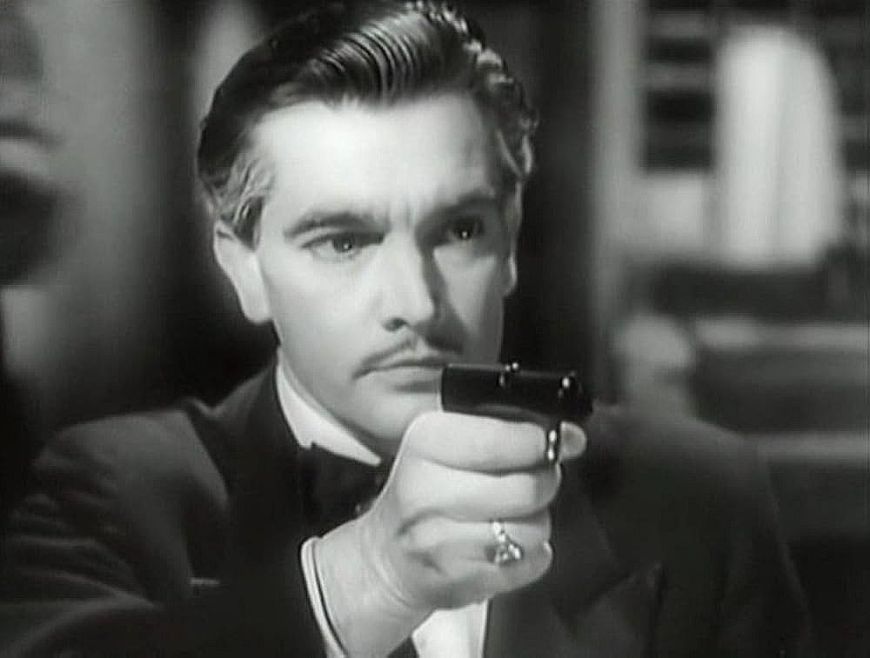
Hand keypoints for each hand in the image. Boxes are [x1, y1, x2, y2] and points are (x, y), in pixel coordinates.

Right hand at [315, 411, 586, 654]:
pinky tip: (506, 546)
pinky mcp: (461, 580)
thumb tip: (568, 436)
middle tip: (533, 480)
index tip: (561, 441)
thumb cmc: (424, 493)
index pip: (502, 439)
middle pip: (527, 487)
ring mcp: (442, 540)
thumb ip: (501, 432)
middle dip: (544, 483)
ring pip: (534, 528)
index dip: (542, 441)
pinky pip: (531, 563)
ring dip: (535, 522)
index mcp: (425, 442)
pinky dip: (530, 556)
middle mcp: (427, 490)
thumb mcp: (443, 444)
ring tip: (511, 516)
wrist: (386, 558)